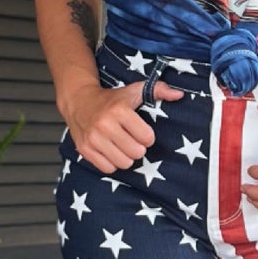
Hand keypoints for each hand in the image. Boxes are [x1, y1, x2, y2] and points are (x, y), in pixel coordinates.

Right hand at [65, 79, 185, 172]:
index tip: (141, 132)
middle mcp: (105, 124)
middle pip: (136, 153)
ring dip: (125, 157)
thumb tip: (179, 95)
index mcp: (119, 110)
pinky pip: (108, 168)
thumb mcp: (134, 90)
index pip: (147, 137)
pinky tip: (110, 150)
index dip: (147, 136)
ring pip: (123, 163)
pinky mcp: (85, 149)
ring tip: (121, 145)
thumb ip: (158, 90)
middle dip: (137, 148)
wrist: (79, 101)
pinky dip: (112, 162)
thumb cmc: (112, 98)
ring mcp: (93, 138)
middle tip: (131, 139)